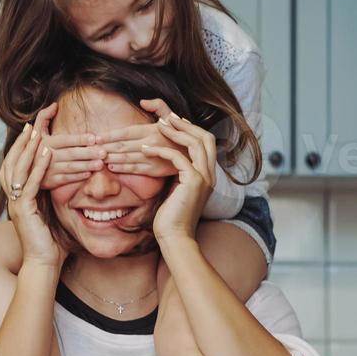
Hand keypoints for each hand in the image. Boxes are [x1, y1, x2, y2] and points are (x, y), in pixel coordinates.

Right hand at [0, 109, 65, 269]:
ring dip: (28, 149)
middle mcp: (14, 199)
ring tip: (37, 132)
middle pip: (13, 163)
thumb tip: (68, 184)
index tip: (32, 131)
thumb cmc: (51, 243)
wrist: (44, 264)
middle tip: (30, 126)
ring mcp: (16, 204)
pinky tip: (46, 153)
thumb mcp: (53, 214)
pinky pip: (30, 183)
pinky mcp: (23, 210)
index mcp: (19, 198)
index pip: (18, 167)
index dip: (23, 149)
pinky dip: (38, 167)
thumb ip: (55, 197)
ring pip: (19, 170)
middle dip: (22, 143)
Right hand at [33, 102, 108, 188]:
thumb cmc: (33, 149)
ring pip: (70, 167)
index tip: (94, 138)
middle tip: (104, 152)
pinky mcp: (51, 181)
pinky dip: (77, 177)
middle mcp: (47, 155)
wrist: (23, 172)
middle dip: (88, 153)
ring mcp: (49, 169)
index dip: (79, 139)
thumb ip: (43, 117)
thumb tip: (55, 105)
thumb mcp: (35, 132)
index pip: (65, 140)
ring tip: (100, 164)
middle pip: (71, 154)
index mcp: (45, 142)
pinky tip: (89, 174)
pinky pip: (66, 179)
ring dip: (86, 165)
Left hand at [94, 98, 185, 176]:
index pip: (125, 132)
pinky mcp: (154, 170)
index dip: (110, 135)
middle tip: (91, 149)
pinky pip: (134, 169)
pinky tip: (112, 167)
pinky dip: (122, 168)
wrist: (194, 155)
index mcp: (152, 130)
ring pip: (126, 158)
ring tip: (97, 157)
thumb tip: (143, 102)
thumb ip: (158, 105)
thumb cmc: (180, 134)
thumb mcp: (172, 116)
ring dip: (110, 158)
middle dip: (105, 147)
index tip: (97, 137)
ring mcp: (152, 158)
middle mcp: (150, 143)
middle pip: (122, 146)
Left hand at [139, 113, 216, 240]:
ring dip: (176, 131)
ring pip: (195, 143)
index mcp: (207, 175)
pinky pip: (178, 157)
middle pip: (206, 138)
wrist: (175, 237)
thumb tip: (168, 163)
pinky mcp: (193, 182)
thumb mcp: (177, 191)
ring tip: (158, 125)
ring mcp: (204, 177)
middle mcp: (210, 174)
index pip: (206, 143)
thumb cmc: (171, 218)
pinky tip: (146, 149)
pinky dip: (161, 150)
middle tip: (168, 118)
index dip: (191, 130)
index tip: (174, 123)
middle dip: (187, 125)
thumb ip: (178, 176)